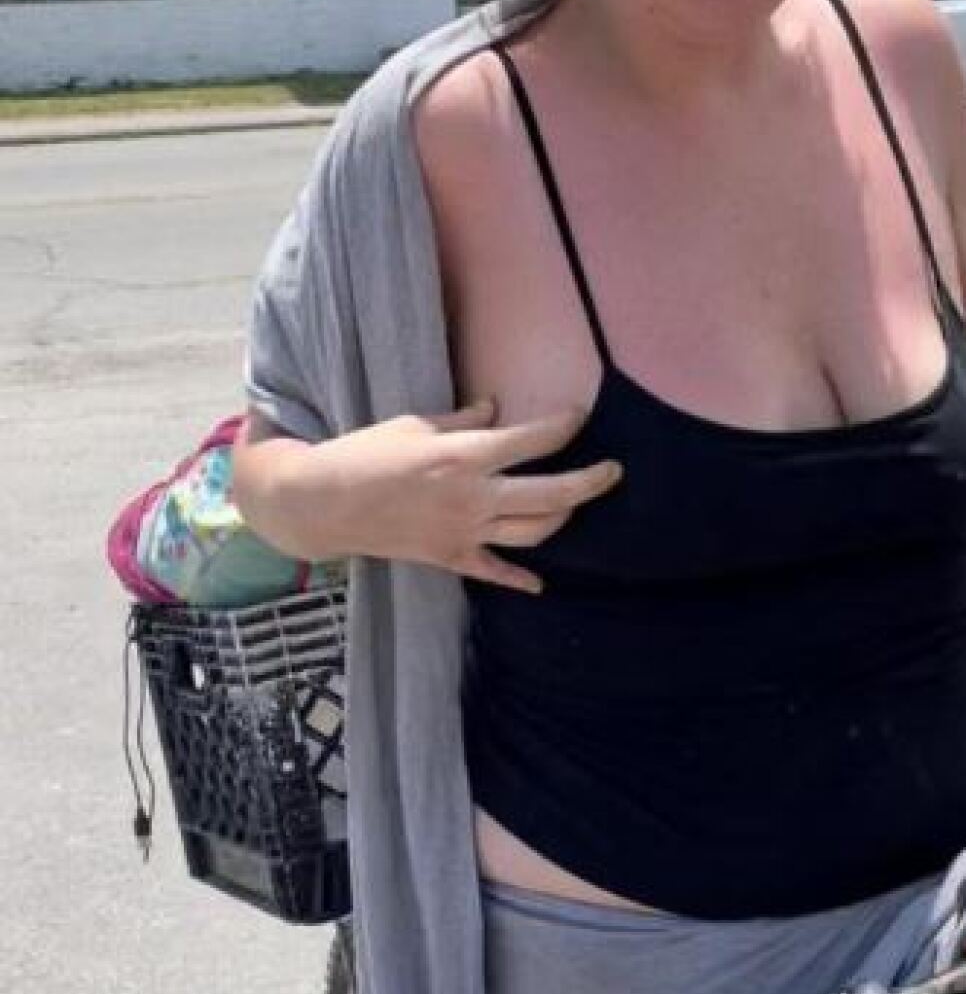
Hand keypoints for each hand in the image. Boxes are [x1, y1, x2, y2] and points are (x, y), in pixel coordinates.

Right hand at [321, 400, 621, 591]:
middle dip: (590, 481)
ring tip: (572, 504)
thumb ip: (462, 422)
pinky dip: (521, 580)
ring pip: (534, 532)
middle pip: (551, 493)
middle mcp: (473, 497)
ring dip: (561, 518)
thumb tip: (495, 409)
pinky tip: (540, 584)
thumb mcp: (413, 425)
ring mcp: (465, 532)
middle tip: (614, 472)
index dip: (563, 426)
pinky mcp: (451, 558)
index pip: (532, 441)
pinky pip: (496, 572)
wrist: (323, 504)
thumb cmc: (364, 454)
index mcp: (464, 457)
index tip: (580, 416)